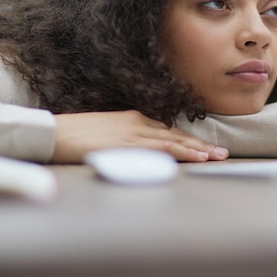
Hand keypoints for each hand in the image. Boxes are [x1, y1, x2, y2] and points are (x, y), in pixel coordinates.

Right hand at [51, 110, 228, 162]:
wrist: (54, 132)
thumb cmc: (76, 135)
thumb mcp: (107, 133)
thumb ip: (126, 140)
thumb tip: (140, 152)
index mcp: (133, 119)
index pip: (168, 132)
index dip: (188, 141)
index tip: (205, 148)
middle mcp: (137, 123)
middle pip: (176, 135)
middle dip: (200, 145)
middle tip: (222, 153)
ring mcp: (133, 133)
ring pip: (173, 141)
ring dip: (197, 149)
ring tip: (216, 157)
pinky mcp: (127, 143)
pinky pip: (160, 148)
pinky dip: (180, 152)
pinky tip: (194, 157)